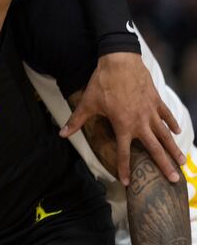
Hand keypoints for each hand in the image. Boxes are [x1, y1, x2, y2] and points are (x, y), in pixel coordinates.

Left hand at [60, 52, 185, 185]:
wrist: (120, 61)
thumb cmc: (102, 83)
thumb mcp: (87, 103)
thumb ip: (76, 121)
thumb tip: (62, 134)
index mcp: (122, 125)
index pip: (124, 152)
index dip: (124, 168)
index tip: (128, 183)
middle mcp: (140, 122)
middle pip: (154, 148)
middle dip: (163, 164)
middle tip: (174, 180)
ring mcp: (150, 111)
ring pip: (165, 134)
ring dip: (173, 148)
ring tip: (182, 162)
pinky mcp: (156, 100)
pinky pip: (166, 115)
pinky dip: (172, 123)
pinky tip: (178, 131)